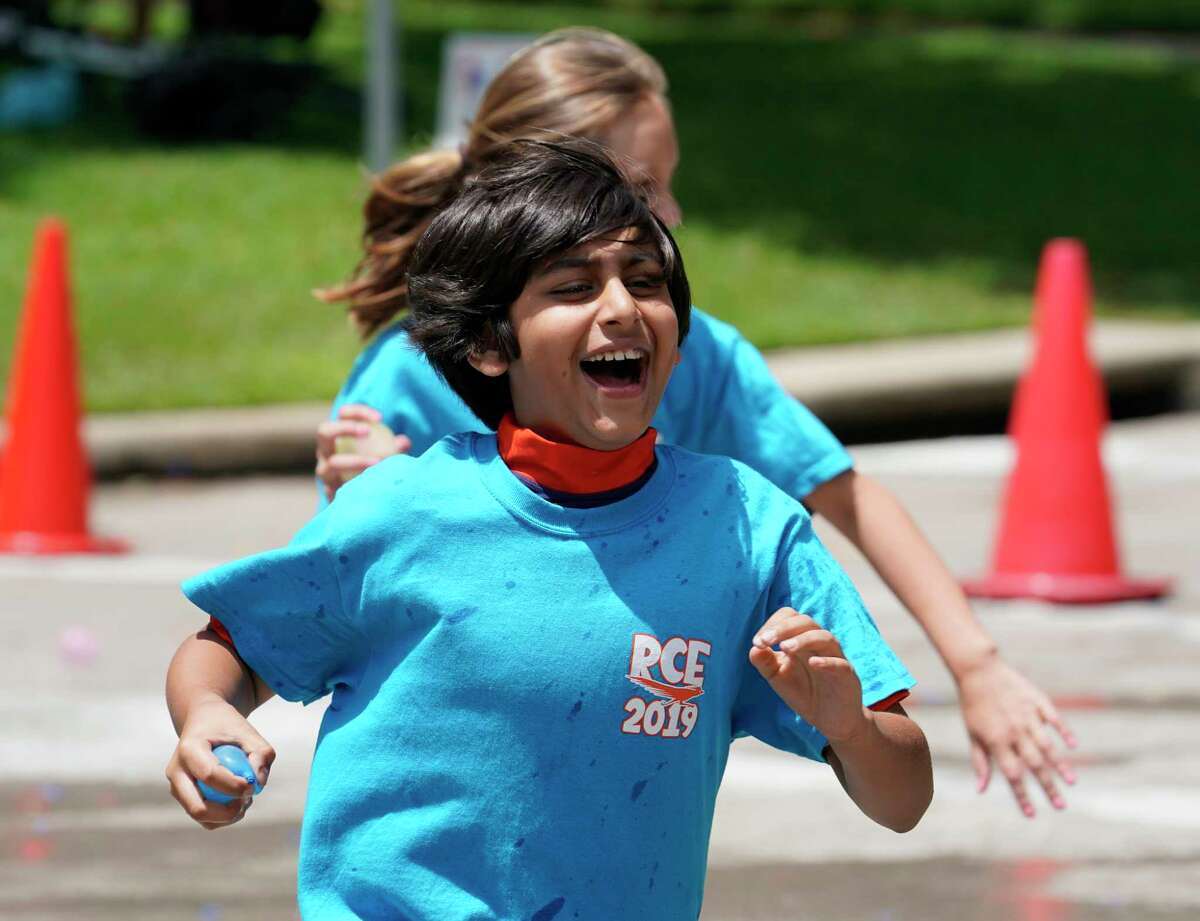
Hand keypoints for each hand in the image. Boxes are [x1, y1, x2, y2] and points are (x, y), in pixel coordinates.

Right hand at [165, 698, 275, 829]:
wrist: (203, 721)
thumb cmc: (227, 726)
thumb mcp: (248, 732)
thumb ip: (260, 753)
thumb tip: (258, 784)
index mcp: (189, 750)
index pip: (209, 775)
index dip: (233, 785)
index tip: (252, 785)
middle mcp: (176, 772)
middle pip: (197, 808)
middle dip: (227, 812)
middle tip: (248, 799)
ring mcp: (176, 787)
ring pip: (201, 817)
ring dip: (228, 815)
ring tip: (245, 797)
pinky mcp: (183, 797)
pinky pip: (204, 818)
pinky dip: (224, 817)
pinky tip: (237, 799)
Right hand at [315, 404, 411, 501]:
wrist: (360, 500)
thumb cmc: (376, 468)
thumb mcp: (387, 454)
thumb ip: (395, 448)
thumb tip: (403, 442)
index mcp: (338, 435)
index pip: (343, 414)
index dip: (359, 411)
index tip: (379, 418)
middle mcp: (326, 451)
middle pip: (324, 432)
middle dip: (344, 428)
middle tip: (367, 432)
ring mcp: (324, 471)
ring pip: (331, 464)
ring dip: (354, 461)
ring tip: (376, 463)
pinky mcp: (328, 492)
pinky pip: (336, 488)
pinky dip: (352, 485)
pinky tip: (369, 487)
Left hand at [749, 607, 866, 743]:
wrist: (829, 720)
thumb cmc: (803, 692)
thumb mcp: (777, 677)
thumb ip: (764, 662)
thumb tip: (754, 648)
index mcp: (801, 639)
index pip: (790, 617)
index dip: (773, 624)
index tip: (758, 642)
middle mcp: (819, 644)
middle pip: (806, 622)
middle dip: (783, 628)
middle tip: (766, 641)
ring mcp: (834, 658)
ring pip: (824, 637)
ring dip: (803, 639)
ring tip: (784, 647)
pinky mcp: (847, 676)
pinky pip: (840, 664)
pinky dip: (827, 661)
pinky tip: (812, 663)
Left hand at [958, 655, 1076, 816]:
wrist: (978, 670)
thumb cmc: (973, 705)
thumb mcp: (972, 734)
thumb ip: (980, 762)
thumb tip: (981, 790)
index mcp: (997, 741)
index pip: (1012, 775)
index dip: (1022, 796)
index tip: (1031, 814)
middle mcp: (1014, 732)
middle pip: (1034, 765)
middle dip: (1048, 787)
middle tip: (1061, 806)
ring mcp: (1028, 716)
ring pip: (1047, 745)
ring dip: (1060, 765)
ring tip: (1072, 783)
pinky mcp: (1037, 701)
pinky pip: (1054, 719)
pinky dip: (1064, 732)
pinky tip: (1073, 745)